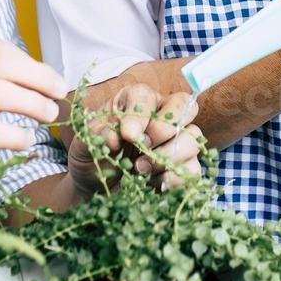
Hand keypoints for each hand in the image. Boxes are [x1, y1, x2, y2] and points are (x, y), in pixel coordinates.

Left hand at [67, 84, 203, 193]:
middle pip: (186, 107)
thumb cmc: (93, 154)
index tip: (126, 134)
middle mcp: (161, 115)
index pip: (148, 95)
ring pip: (194, 138)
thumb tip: (115, 136)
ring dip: (167, 156)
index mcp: (136, 100)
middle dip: (162, 130)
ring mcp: (176, 140)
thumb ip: (97, 135)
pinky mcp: (182, 166)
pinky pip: (194, 169)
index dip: (141, 114)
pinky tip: (152, 184)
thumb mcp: (86, 143)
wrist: (95, 185)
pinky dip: (173, 178)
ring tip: (140, 169)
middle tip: (140, 147)